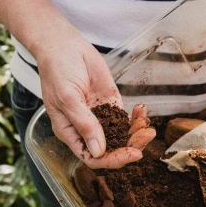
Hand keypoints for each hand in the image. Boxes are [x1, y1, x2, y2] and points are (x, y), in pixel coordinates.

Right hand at [37, 36, 154, 168]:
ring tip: (148, 126)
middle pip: (111, 149)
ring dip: (136, 133)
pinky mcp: (110, 103)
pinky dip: (136, 117)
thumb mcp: (67, 98)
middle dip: (130, 146)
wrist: (64, 46)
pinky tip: (142, 110)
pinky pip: (125, 118)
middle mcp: (85, 128)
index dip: (112, 160)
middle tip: (146, 136)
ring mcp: (99, 116)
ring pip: (121, 135)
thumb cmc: (57, 71)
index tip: (131, 153)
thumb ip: (84, 124)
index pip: (92, 157)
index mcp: (70, 132)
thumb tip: (98, 151)